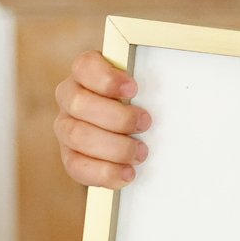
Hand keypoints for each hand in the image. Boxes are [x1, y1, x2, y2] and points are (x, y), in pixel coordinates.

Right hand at [53, 51, 149, 188]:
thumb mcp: (139, 83)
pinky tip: (127, 174)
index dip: (106, 79)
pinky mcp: (69, 154)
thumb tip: (173, 86)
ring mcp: (65, 127)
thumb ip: (145, 79)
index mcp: (84, 73)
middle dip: (117, 117)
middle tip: (146, 123)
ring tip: (140, 152)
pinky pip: (76, 167)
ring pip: (77, 136)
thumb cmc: (133, 99)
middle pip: (80, 104)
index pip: (84, 66)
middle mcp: (69, 97)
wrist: (121, 125)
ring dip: (114, 147)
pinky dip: (104, 172)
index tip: (134, 89)